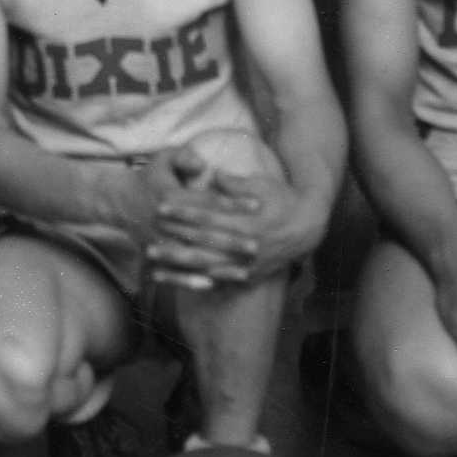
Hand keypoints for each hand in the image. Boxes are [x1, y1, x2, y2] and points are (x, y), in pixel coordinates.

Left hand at [143, 146, 326, 290]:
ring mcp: (248, 264)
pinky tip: (176, 283)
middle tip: (148, 245)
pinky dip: (197, 283)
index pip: (209, 216)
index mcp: (248, 222)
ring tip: (154, 267)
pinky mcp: (248, 276)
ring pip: (208, 268)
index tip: (161, 207)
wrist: (309, 228)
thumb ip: (236, 183)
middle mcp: (247, 246)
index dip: (184, 212)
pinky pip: (218, 282)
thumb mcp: (263, 186)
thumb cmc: (283, 200)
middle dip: (175, 246)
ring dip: (180, 269)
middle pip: (204, 246)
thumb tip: (212, 174)